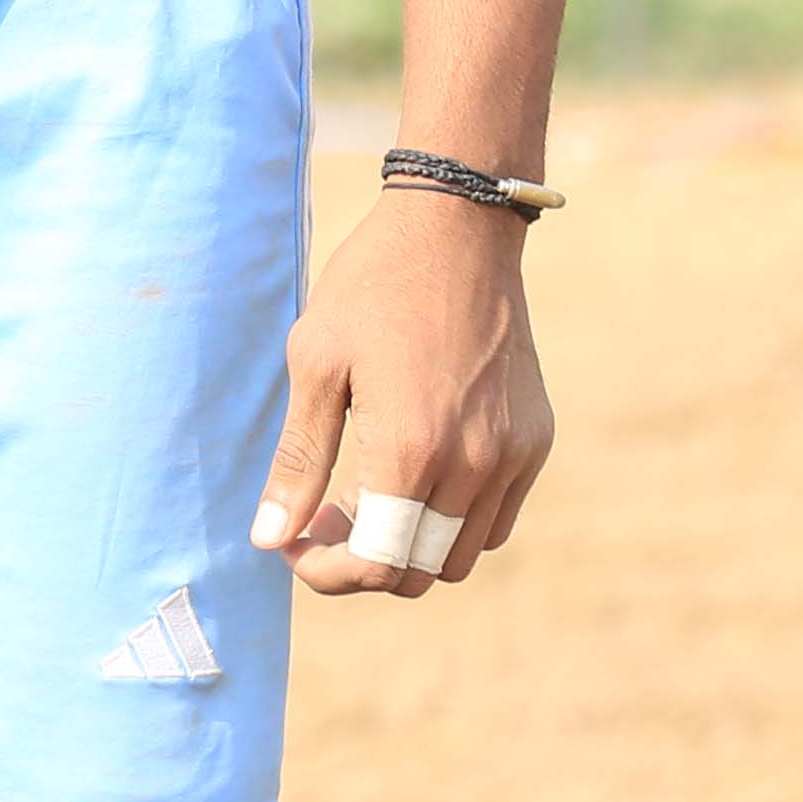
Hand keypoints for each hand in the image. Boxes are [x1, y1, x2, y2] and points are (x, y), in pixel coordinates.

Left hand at [251, 195, 555, 601]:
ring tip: (366, 495)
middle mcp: (474, 462)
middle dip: (361, 564)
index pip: (375, 565)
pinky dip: (454, 523)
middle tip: (323, 516)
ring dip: (409, 547)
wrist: (458, 228)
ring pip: (460, 555)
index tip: (292, 543)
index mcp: (412, 448)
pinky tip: (416, 474)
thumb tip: (267, 539)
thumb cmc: (372, 286)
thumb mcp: (316, 363)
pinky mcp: (535, 438)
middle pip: (417, 572)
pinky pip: (496, 518)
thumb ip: (299, 460)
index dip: (325, 573)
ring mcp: (513, 453)